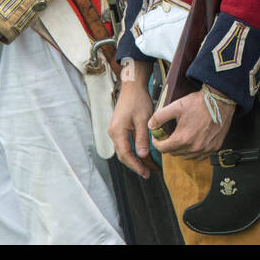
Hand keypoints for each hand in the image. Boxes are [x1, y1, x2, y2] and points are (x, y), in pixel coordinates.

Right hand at [109, 62, 158, 176]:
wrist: (133, 86)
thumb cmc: (138, 100)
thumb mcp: (143, 119)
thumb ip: (142, 138)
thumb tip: (142, 156)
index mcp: (117, 131)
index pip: (125, 154)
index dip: (136, 165)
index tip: (145, 173)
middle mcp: (113, 132)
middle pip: (122, 154)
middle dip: (134, 165)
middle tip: (146, 173)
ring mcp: (114, 130)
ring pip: (122, 150)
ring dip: (133, 159)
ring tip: (145, 167)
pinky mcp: (118, 127)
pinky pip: (124, 143)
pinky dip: (131, 151)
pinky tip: (141, 154)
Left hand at [148, 87, 233, 159]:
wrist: (220, 101)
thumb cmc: (199, 103)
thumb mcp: (176, 106)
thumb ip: (160, 116)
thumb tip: (150, 126)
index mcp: (182, 138)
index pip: (163, 149)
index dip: (157, 143)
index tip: (158, 137)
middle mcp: (194, 147)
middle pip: (174, 153)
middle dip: (168, 146)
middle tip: (169, 136)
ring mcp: (205, 149)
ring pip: (186, 156)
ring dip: (180, 150)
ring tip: (181, 139)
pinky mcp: (214, 148)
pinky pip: (199, 156)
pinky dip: (193, 152)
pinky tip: (193, 143)